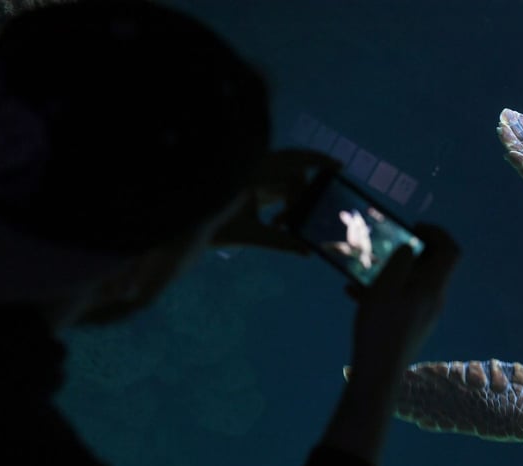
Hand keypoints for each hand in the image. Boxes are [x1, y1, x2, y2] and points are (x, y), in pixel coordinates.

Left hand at [210, 148, 339, 253]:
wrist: (184, 227)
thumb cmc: (211, 228)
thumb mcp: (249, 235)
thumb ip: (280, 242)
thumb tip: (307, 251)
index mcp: (252, 169)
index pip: (293, 159)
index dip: (318, 160)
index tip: (338, 167)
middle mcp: (253, 166)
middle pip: (293, 172)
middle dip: (303, 195)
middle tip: (302, 217)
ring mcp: (252, 173)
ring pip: (286, 181)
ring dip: (292, 202)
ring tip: (282, 224)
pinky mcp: (251, 183)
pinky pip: (277, 187)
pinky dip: (284, 203)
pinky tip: (279, 222)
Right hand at [321, 223, 458, 465]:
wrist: (378, 374)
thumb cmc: (381, 329)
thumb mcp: (385, 288)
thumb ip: (399, 262)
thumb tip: (410, 248)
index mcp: (433, 287)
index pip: (451, 250)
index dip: (437, 233)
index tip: (413, 228)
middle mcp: (435, 300)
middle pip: (434, 266)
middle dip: (411, 251)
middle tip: (387, 246)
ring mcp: (425, 315)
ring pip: (414, 282)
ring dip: (393, 271)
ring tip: (365, 272)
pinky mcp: (412, 327)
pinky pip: (403, 299)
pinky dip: (385, 291)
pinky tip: (355, 295)